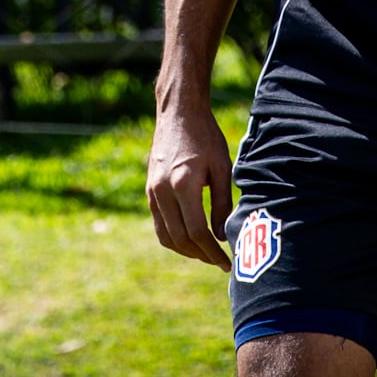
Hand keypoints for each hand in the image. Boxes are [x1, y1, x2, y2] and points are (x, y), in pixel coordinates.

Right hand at [147, 103, 233, 267]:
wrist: (178, 113)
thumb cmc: (206, 137)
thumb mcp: (222, 167)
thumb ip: (222, 203)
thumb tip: (221, 237)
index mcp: (183, 184)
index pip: (197, 231)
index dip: (213, 252)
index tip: (227, 263)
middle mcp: (163, 190)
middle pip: (181, 238)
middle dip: (202, 255)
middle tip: (219, 262)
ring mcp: (152, 191)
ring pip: (166, 236)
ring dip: (186, 251)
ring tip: (206, 254)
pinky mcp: (149, 190)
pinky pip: (159, 224)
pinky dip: (173, 238)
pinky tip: (190, 240)